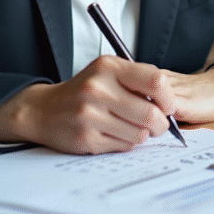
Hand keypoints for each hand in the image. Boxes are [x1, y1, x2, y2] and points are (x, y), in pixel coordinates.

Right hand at [0, 55, 175, 153]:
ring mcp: (90, 115)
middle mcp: (98, 89)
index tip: (168, 105)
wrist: (44, 110)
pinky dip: (126, 142)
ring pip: (139, 134)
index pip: (156, 81)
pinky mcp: (86, 138)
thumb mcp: (107, 72)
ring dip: (143, 134)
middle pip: (151, 113)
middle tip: (158, 124)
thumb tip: (169, 101)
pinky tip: (116, 133)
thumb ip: (137, 79)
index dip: (168, 97)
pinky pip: (124, 146)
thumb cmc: (83, 91)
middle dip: (161, 124)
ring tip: (134, 127)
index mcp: (108, 67)